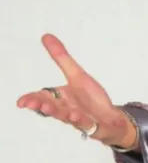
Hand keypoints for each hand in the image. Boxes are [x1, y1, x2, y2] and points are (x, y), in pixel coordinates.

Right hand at [16, 34, 137, 148]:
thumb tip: (46, 36)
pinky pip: (86, 124)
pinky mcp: (94, 126)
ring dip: (59, 113)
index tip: (21, 102)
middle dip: (42, 106)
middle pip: (52, 108)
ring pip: (67, 117)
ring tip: (50, 109)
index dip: (31, 100)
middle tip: (32, 104)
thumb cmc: (91, 99)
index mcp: (61, 98)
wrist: (111, 118)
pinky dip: (81, 121)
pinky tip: (77, 117)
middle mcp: (67, 109)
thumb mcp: (77, 75)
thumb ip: (62, 58)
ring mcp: (80, 119)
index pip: (43, 98)